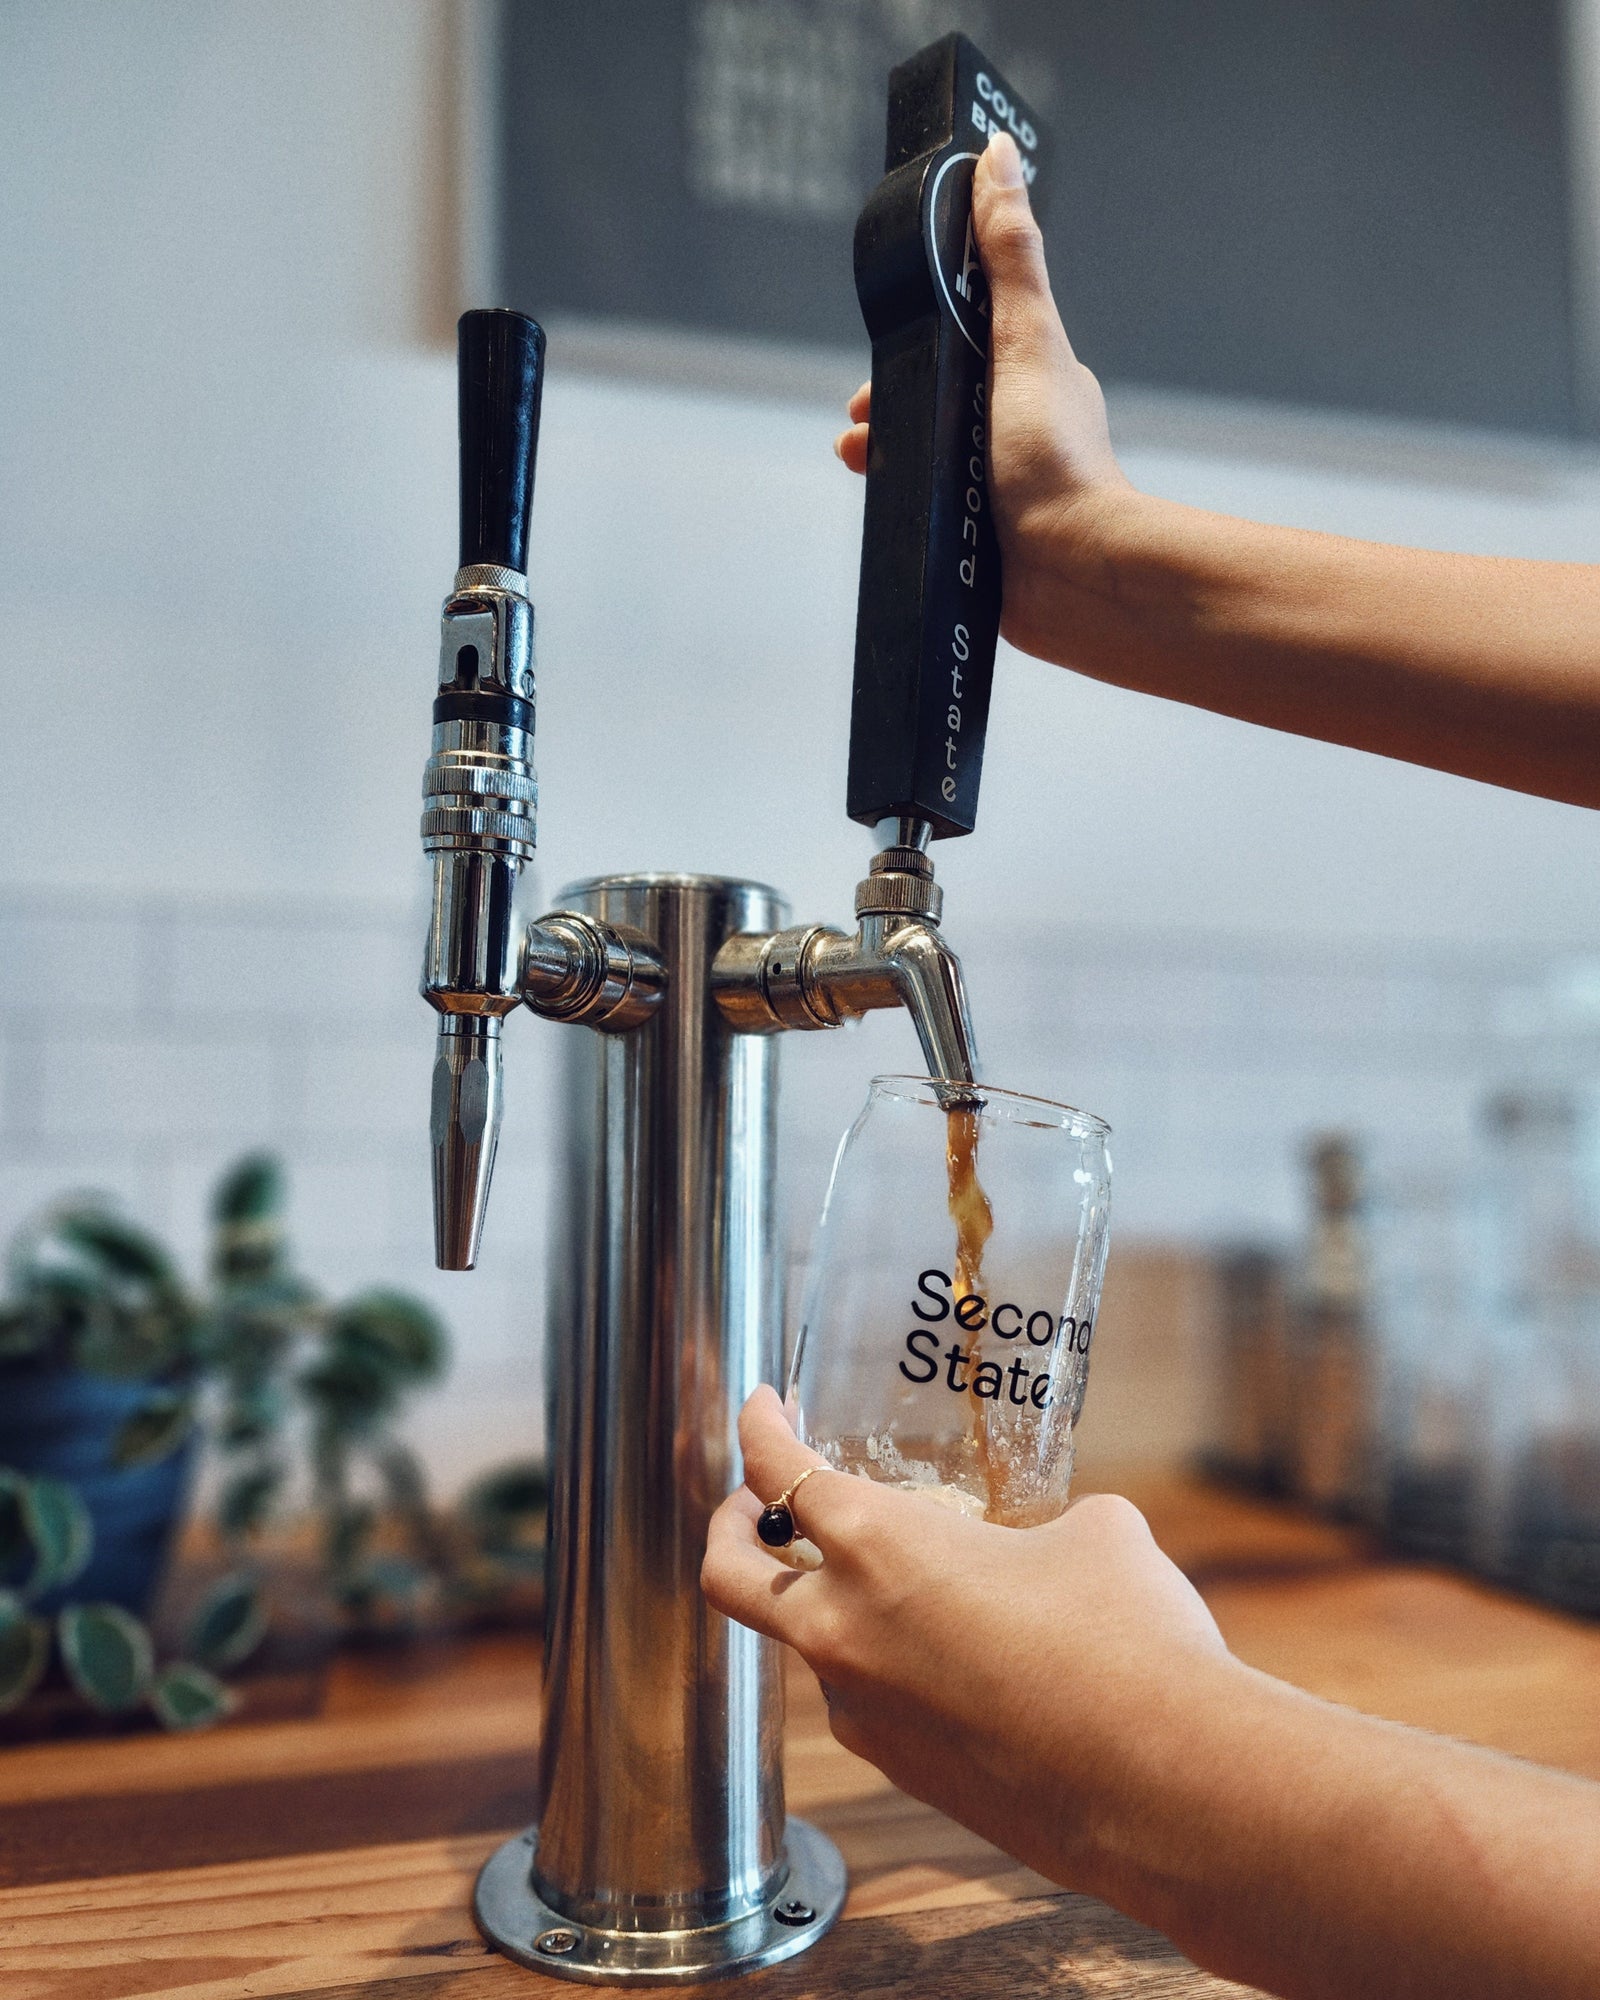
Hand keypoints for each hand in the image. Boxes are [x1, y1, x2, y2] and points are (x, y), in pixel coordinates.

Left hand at [702, 1385, 1231, 1893]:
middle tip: (754, 1507)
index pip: (778, 1470)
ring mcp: (864, 1714)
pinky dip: (899, 1677)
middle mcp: (843, 1631)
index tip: (763, 1405)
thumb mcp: (1094, 1533)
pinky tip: (974, 1672)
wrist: (1167, 1785)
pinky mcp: (902, 1775)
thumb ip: (1041, 1525)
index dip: (759, 1428)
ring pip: (816, 1649)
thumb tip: (1058, 1541)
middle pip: (731, 1577)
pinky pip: (875, 1707)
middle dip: (730, 1531)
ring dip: (842, 1613)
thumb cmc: (1127, 1639)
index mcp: (876, 1546)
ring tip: (923, 1595)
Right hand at [835, 130, 1135, 665]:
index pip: (957, 344)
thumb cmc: (1054, 461)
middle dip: (886, 405)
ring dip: (886, 457)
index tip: (880, 362)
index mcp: (1031, 377)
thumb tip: (998, 158)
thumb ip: (1007, 255)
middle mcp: (1017, 430)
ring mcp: (1000, 488)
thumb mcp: (1024, 339)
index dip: (911, 345)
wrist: (1070, 573)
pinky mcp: (983, 540)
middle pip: (932, 401)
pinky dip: (903, 506)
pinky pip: (929, 512)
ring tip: (864, 464)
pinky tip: (889, 514)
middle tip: (861, 425)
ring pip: (925, 458)